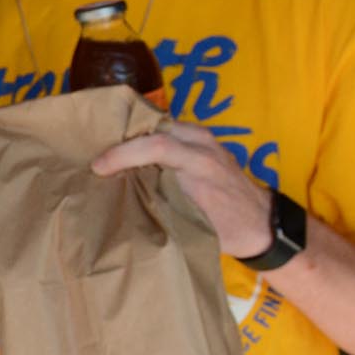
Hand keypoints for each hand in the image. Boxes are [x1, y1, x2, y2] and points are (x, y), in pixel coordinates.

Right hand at [91, 119, 273, 256]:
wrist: (262, 222)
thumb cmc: (229, 229)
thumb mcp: (193, 223)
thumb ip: (161, 204)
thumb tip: (121, 198)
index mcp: (203, 165)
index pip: (158, 146)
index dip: (123, 154)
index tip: (99, 167)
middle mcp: (204, 144)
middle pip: (154, 127)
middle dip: (121, 138)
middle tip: (92, 153)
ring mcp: (204, 138)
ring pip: (159, 124)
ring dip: (131, 136)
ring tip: (106, 151)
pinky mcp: (200, 139)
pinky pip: (166, 130)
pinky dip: (144, 138)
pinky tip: (128, 151)